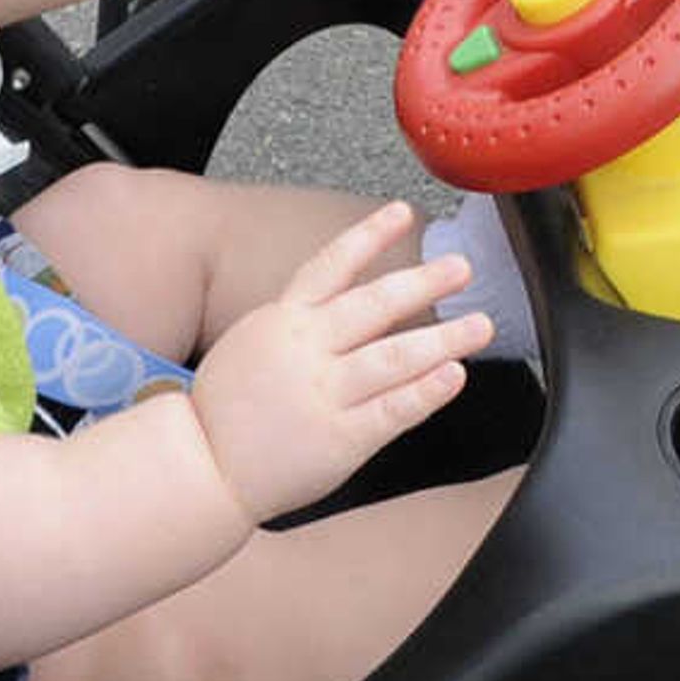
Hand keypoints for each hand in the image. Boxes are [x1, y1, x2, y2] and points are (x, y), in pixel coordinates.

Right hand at [185, 203, 482, 523]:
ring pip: (392, 358)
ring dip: (443, 339)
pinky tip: (454, 376)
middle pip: (373, 307)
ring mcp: (323, 394)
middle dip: (422, 284)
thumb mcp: (254, 341)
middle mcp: (305, 351)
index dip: (368, 236)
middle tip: (461, 268)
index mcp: (283, 321)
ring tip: (480, 326)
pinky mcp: (339, 439)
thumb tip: (351, 294)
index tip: (404, 211)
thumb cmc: (229, 408)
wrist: (199, 469)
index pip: (330, 266)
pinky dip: (425, 392)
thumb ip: (300, 319)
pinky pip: (391, 411)